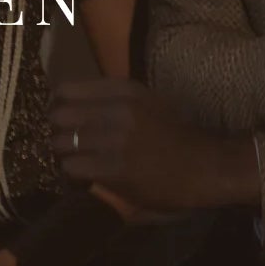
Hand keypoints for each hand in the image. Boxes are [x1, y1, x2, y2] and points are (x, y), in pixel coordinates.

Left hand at [48, 79, 251, 211]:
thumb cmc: (176, 135)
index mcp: (126, 90)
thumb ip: (115, 98)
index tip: (65, 117)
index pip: (68, 90)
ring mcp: (115, 139)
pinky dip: (73, 173)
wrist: (205, 166)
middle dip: (59, 130)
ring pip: (61, 143)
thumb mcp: (150, 102)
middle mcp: (118, 110)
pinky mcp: (113, 168)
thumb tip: (71, 101)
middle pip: (59, 115)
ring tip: (77, 160)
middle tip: (68, 141)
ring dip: (65, 153)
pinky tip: (86, 175)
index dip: (60, 105)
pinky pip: (72, 167)